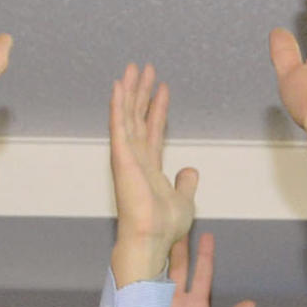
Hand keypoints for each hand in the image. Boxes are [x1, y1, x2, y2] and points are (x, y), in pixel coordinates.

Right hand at [109, 63, 197, 286]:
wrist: (152, 238)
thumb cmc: (164, 228)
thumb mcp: (184, 201)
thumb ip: (186, 183)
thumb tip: (189, 170)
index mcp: (150, 169)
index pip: (153, 131)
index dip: (157, 109)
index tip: (162, 89)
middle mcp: (136, 160)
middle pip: (138, 118)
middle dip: (141, 93)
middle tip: (145, 69)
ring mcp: (127, 157)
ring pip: (127, 116)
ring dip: (130, 91)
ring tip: (134, 68)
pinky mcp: (121, 158)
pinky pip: (119, 126)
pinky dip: (117, 105)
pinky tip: (118, 85)